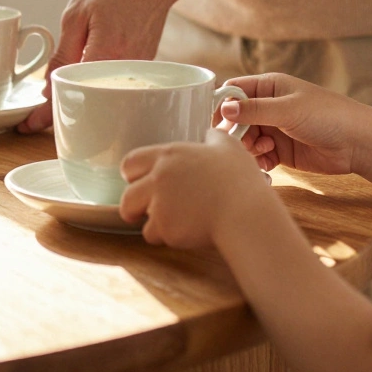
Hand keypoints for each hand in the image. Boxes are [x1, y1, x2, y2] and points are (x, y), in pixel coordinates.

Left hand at [18, 0, 173, 132]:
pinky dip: (98, 87)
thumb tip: (48, 88)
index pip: (72, 94)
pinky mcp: (145, 69)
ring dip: (82, 101)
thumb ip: (63, 54)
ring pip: (105, 98)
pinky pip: (116, 86)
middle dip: (64, 112)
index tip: (28, 125)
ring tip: (56, 102)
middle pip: (92, 105)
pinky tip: (84, 82)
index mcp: (106, 54)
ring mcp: (140, 72)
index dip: (48, 114)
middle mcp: (126, 69)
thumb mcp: (76, 14)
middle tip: (36, 117)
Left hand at [119, 129, 270, 248]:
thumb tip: (211, 134)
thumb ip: (214, 137)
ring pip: (140, 219)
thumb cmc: (240, 180)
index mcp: (169, 156)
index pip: (130, 162)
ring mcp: (159, 205)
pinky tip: (187, 232)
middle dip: (132, 206)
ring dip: (152, 222)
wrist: (245, 213)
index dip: (133, 175)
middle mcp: (158, 179)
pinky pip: (156, 236)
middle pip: (127, 196)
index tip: (140, 182)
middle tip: (146, 210)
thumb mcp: (229, 147)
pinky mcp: (166, 229)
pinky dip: (167, 237)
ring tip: (173, 222)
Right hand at [216, 73, 370, 174]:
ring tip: (264, 150)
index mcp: (269, 87)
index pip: (234, 91)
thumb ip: (254, 110)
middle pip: (235, 119)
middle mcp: (269, 107)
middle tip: (244, 141)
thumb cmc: (327, 116)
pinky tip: (270, 163)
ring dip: (248, 147)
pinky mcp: (281, 150)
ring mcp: (274, 129)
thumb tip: (224, 109)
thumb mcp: (287, 109)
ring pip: (245, 139)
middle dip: (235, 132)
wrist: (358, 144)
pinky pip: (258, 156)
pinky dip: (259, 160)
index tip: (215, 121)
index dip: (222, 105)